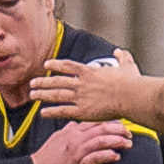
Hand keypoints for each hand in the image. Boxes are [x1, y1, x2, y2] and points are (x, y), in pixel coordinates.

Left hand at [29, 49, 146, 120]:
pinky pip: (63, 111)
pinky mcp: (83, 111)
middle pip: (57, 81)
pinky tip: (42, 113)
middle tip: (32, 83)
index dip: (56, 65)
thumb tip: (120, 51)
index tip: (46, 65)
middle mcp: (81, 83)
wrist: (131, 96)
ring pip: (56, 95)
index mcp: (90, 72)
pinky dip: (51, 112)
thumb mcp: (127, 66)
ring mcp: (80, 97)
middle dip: (43, 82)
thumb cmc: (132, 82)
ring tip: (32, 95)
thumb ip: (122, 58)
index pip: (68, 66)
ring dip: (43, 95)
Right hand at [30, 120, 131, 163]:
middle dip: (118, 130)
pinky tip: (116, 157)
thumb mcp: (57, 137)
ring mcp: (77, 152)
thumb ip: (68, 129)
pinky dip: (106, 156)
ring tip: (128, 144)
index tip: (122, 125)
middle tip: (130, 134)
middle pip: (101, 129)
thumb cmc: (48, 156)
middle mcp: (76, 139)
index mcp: (73, 131)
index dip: (111, 121)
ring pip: (100, 141)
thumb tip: (74, 123)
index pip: (95, 121)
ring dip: (116, 142)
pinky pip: (94, 158)